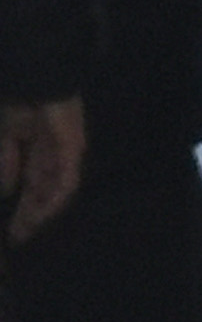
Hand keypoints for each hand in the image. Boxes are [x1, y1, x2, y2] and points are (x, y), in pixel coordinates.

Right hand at [1, 96, 85, 242]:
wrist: (39, 83)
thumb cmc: (23, 104)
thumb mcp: (8, 136)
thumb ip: (8, 161)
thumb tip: (8, 190)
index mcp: (41, 152)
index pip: (34, 187)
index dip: (24, 208)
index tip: (13, 231)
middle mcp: (56, 157)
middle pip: (45, 194)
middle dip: (31, 216)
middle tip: (19, 238)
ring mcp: (66, 155)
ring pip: (57, 192)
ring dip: (41, 212)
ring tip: (27, 231)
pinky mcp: (73, 151)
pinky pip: (67, 182)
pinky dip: (54, 199)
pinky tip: (42, 215)